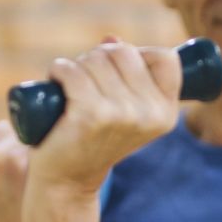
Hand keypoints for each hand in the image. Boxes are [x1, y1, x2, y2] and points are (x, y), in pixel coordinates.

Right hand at [0, 115, 28, 221]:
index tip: (1, 157)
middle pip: (1, 128)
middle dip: (10, 140)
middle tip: (16, 169)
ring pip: (19, 133)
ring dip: (26, 146)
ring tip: (25, 174)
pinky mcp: (18, 159)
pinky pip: (36, 142)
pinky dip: (40, 155)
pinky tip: (37, 174)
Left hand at [29, 36, 178, 193]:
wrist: (66, 181)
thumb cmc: (92, 141)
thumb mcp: (121, 110)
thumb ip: (124, 75)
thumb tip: (110, 39)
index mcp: (166, 113)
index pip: (166, 58)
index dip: (138, 54)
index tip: (117, 71)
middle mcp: (150, 114)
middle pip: (123, 52)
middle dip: (98, 58)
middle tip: (84, 82)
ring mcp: (121, 115)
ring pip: (95, 59)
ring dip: (76, 65)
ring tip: (69, 88)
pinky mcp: (90, 115)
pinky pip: (72, 71)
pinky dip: (58, 70)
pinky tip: (55, 80)